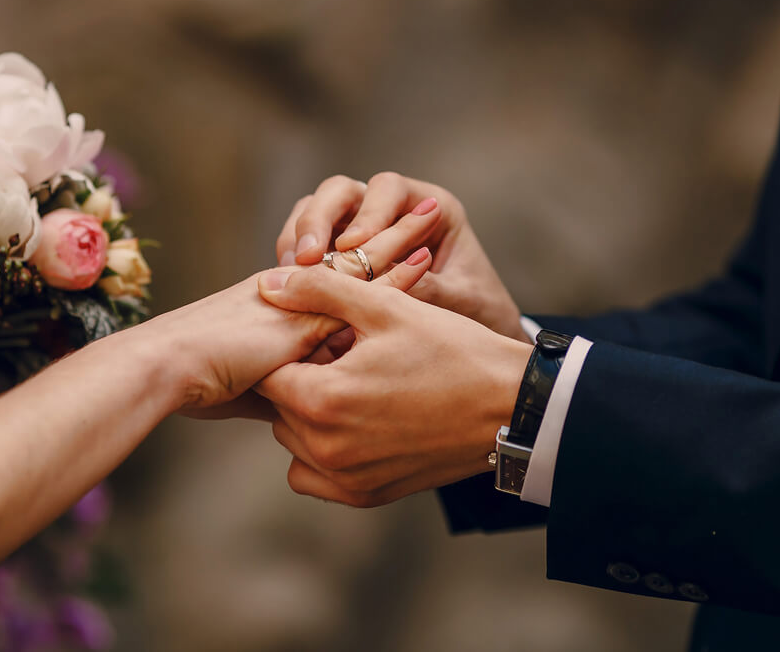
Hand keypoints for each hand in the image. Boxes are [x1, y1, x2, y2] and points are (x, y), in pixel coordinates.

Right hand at [163, 199, 442, 415]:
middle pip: (351, 259)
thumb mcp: (254, 388)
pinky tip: (426, 258)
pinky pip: (360, 285)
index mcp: (279, 305)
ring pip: (360, 260)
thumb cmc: (197, 381)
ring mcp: (301, 295)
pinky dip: (395, 273)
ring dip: (398, 238)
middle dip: (388, 236)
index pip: (333, 279)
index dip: (367, 264)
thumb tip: (303, 412)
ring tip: (433, 215)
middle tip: (426, 213)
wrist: (169, 370)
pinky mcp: (307, 307)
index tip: (401, 250)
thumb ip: (286, 388)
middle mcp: (293, 291)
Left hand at [255, 266, 532, 506]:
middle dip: (302, 380)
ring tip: (357, 388)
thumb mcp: (386, 307)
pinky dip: (323, 453)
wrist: (511, 407)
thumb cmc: (453, 351)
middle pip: (279, 408)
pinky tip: (358, 423)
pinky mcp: (366, 496)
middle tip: (347, 359)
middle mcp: (326, 448)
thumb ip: (319, 291)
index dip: (293, 348)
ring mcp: (345, 478)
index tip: (327, 337)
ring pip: (293, 441)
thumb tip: (268, 285)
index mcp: (322, 399)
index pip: (269, 372)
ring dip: (310, 416)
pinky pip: (314, 477)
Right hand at [275, 172, 530, 342]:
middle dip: (318, 219)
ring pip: (315, 211)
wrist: (474, 343)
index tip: (352, 246)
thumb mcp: (461, 300)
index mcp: (429, 206)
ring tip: (290, 272)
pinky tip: (289, 286)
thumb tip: (383, 284)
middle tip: (306, 258)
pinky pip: (305, 242)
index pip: (388, 189)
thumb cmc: (477, 311)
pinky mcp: (336, 253)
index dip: (367, 214)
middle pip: (341, 192)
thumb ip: (428, 288)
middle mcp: (390, 209)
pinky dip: (293, 259)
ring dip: (298, 237)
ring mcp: (359, 227)